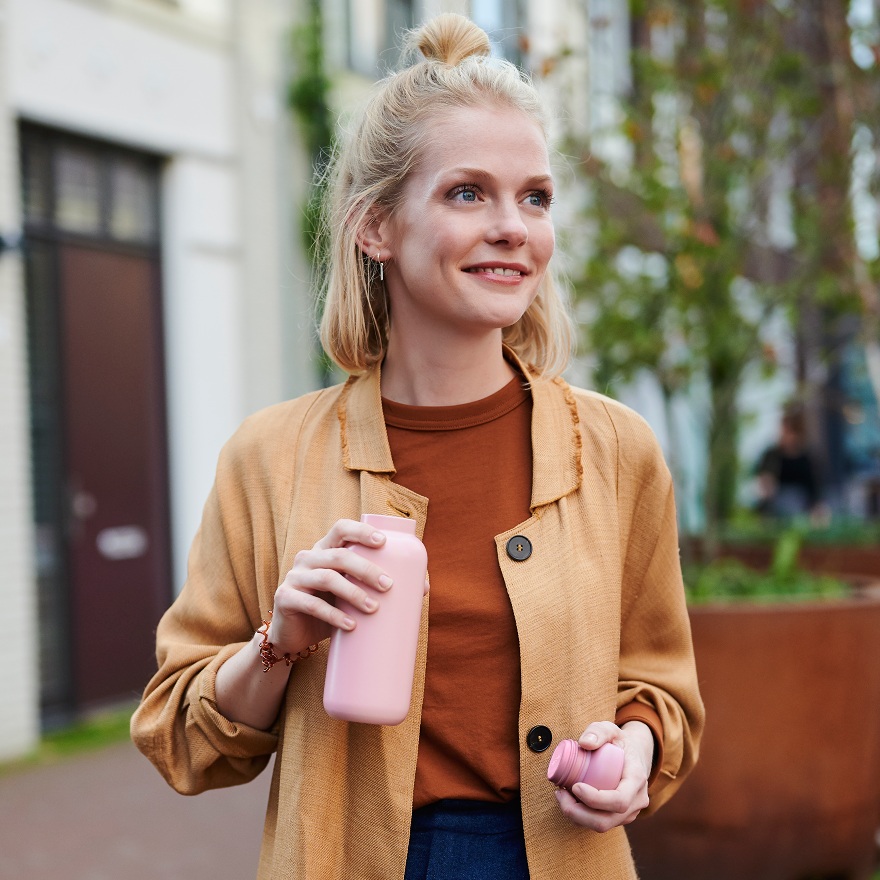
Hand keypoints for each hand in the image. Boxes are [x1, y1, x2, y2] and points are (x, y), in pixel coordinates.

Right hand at [267, 519, 392, 654]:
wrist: (293, 636)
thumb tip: (423, 587)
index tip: (383, 542)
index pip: (341, 528)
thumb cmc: (330, 609)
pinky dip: (333, 615)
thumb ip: (376, 586)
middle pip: (339, 556)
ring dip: (353, 592)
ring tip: (374, 608)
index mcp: (325, 549)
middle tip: (389, 586)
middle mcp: (308, 557)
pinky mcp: (285, 598)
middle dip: (367, 569)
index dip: (361, 532)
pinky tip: (350, 625)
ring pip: (327, 578)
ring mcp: (294, 577)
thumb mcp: (352, 593)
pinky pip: (311, 604)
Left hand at [554, 720, 652, 832]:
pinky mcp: (620, 817)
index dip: (596, 799)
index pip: (619, 800)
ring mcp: (629, 812)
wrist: (634, 755)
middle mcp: (637, 801)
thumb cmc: (619, 742)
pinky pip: (600, 823)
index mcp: (637, 780)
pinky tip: (569, 800)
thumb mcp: (611, 729)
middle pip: (607, 820)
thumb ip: (598, 731)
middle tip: (559, 793)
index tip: (575, 786)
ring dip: (577, 815)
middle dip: (578, 813)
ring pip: (602, 825)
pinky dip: (581, 816)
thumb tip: (584, 743)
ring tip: (561, 795)